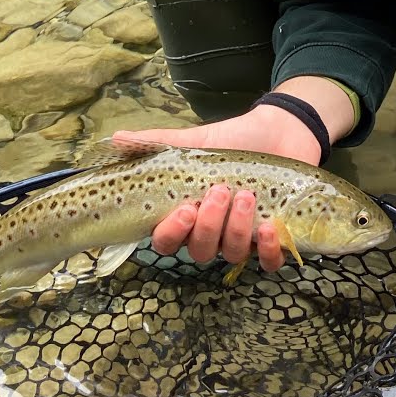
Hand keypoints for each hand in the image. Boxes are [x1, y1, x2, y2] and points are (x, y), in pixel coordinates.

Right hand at [112, 76, 355, 271]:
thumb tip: (115, 138)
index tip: (184, 209)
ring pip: (232, 254)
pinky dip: (267, 250)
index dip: (172, 234)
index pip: (167, 242)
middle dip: (209, 225)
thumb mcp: (194, 141)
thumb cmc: (232, 142)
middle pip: (200, 251)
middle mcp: (212, 234)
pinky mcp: (275, 241)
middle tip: (221, 192)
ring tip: (247, 197)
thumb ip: (156, 144)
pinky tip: (268, 228)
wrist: (280, 132)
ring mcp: (243, 240)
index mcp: (187, 217)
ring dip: (237, 229)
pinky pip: (268, 263)